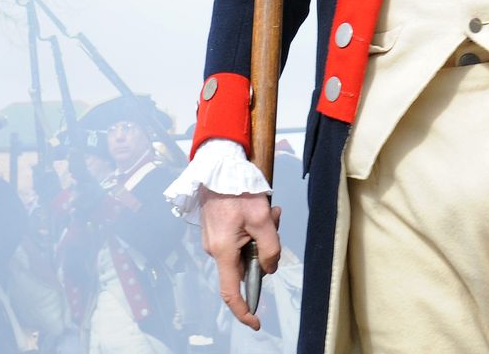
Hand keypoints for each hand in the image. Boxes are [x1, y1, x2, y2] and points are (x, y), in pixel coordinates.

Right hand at [199, 190, 280, 331]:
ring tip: (269, 211)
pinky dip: (252, 230)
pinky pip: (237, 240)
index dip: (243, 310)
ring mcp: (213, 240)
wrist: (218, 167)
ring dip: (260, 236)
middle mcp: (214, 249)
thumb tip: (269, 268)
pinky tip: (259, 210)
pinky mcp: (215, 232)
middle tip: (275, 221)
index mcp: (223, 251)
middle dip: (265, 251)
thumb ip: (270, 249)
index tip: (255, 321)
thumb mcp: (263, 218)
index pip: (231, 291)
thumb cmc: (237, 190)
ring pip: (244, 251)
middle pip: (245, 266)